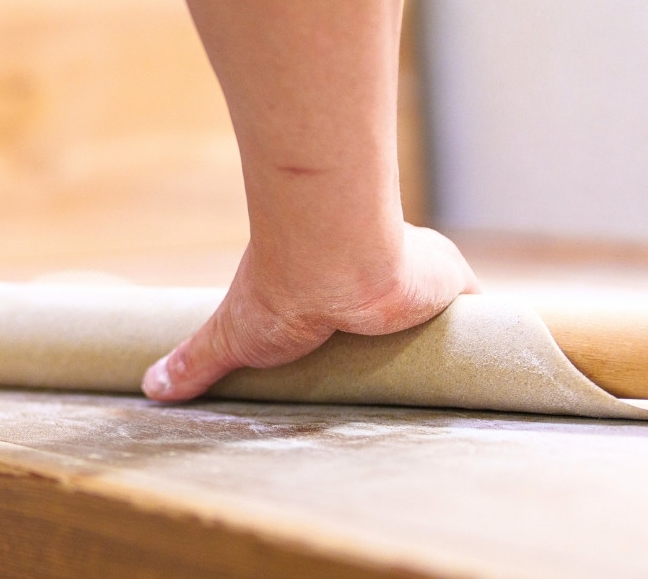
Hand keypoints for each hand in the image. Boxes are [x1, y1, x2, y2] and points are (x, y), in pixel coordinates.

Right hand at [142, 223, 477, 400]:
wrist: (334, 260)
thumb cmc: (279, 290)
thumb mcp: (231, 335)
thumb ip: (198, 360)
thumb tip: (151, 388)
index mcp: (326, 287)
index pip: (341, 316)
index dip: (345, 336)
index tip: (346, 363)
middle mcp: (371, 276)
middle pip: (392, 317)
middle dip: (396, 341)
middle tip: (398, 383)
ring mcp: (414, 280)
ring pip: (437, 312)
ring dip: (443, 337)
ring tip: (448, 383)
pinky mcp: (451, 285)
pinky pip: (480, 305)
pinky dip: (489, 327)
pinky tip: (496, 356)